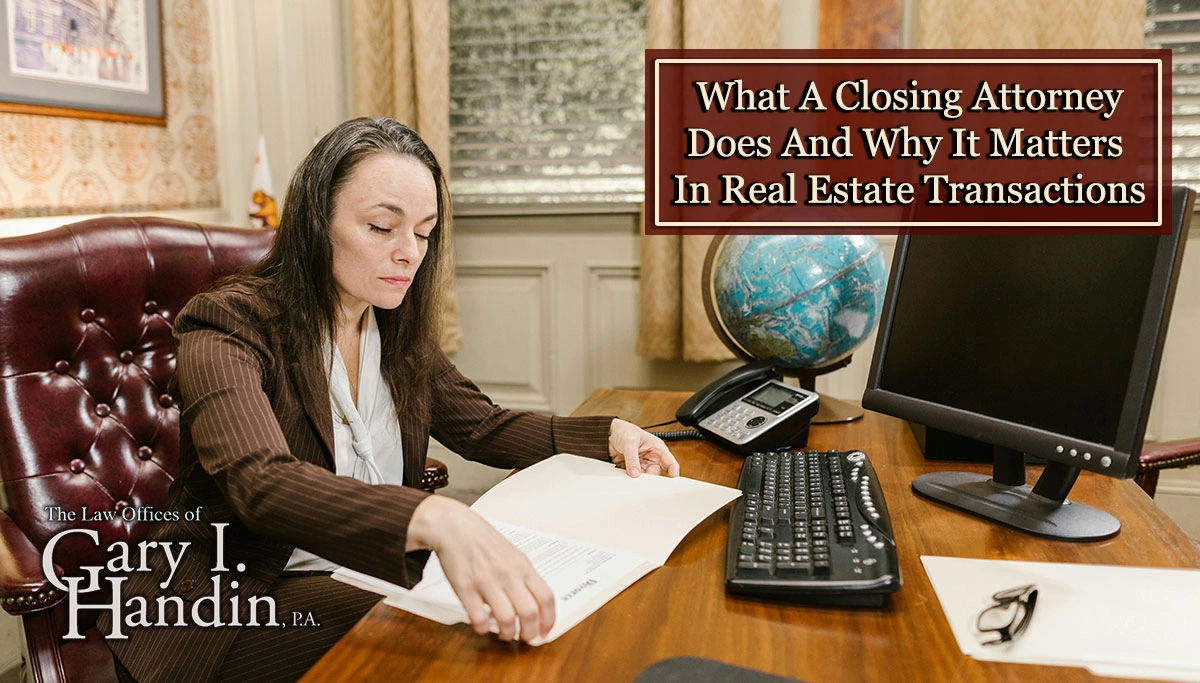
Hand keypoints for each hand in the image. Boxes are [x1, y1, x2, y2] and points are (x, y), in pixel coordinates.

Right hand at [407, 496, 553, 642]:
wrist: (454, 527)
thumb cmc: (483, 541)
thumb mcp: (513, 555)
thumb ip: (524, 577)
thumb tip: (535, 602)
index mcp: (523, 567)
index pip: (546, 598)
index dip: (548, 620)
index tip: (544, 631)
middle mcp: (508, 575)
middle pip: (530, 613)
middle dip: (530, 633)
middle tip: (525, 638)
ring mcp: (487, 582)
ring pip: (507, 619)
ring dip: (507, 634)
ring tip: (505, 634)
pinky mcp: (466, 588)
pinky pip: (478, 618)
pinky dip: (483, 628)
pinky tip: (482, 625)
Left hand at [608, 418, 680, 477]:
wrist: (607, 434)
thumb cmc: (623, 431)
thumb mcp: (629, 442)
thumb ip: (632, 459)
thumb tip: (635, 473)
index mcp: (657, 448)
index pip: (670, 463)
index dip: (673, 473)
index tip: (672, 481)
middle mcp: (651, 458)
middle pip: (657, 474)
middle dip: (651, 480)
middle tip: (645, 483)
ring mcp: (642, 465)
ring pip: (645, 478)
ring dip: (640, 481)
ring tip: (633, 480)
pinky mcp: (632, 469)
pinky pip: (634, 479)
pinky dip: (630, 481)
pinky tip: (626, 480)